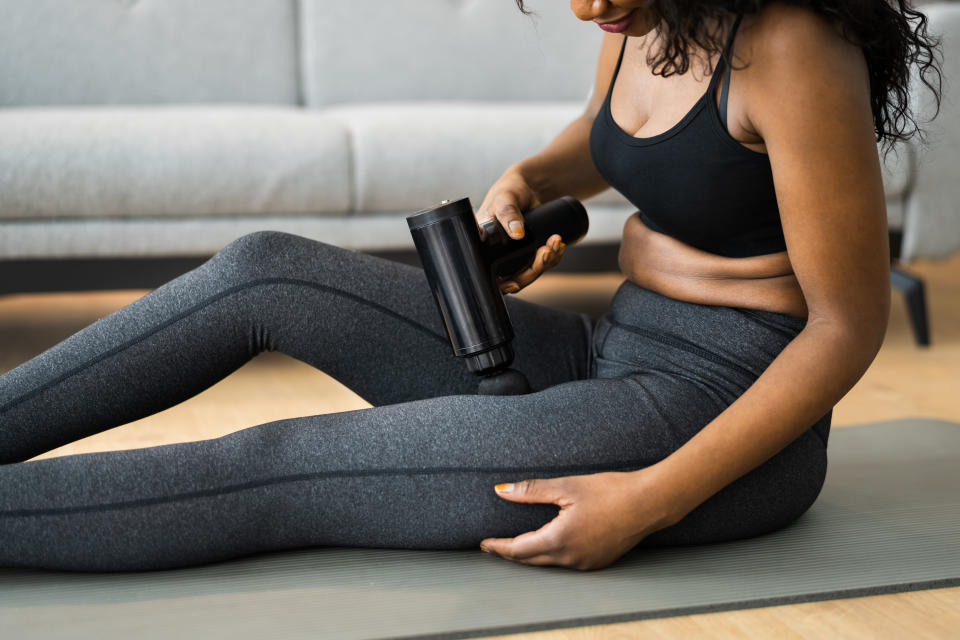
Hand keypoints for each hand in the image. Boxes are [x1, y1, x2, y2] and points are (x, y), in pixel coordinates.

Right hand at [476, 168, 566, 293]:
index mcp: (485, 248)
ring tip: (556, 242)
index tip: (515, 285)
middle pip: (515, 278)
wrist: (528, 186)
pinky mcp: (531, 251)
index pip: (490, 276)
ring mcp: (516, 255)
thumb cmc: (508, 190)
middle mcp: (499, 255)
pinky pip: (543, 261)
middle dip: (534, 269)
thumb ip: (508, 212)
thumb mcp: (504, 198)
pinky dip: (553, 256)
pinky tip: (559, 245)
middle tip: (546, 252)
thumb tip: (517, 233)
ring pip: (532, 271)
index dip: (502, 286)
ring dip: (547, 261)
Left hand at [479, 468, 676, 570]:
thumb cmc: (610, 490)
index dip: (499, 547)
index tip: (484, 544)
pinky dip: (552, 554)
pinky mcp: (599, 561)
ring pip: (550, 562)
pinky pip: (567, 561)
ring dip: (532, 554)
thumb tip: (502, 491)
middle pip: (532, 560)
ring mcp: (587, 563)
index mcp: (560, 540)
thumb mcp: (567, 486)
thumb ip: (531, 491)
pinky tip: (550, 541)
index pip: (519, 550)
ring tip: (518, 542)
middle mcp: (572, 558)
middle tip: (494, 545)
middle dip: (511, 553)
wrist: (650, 502)